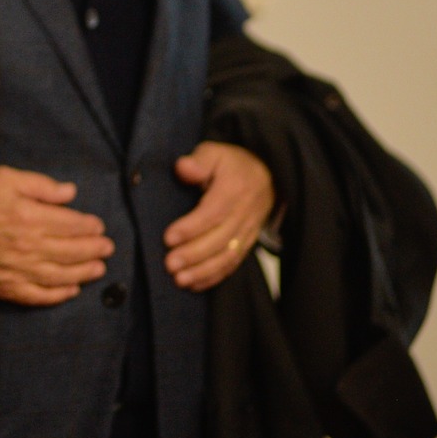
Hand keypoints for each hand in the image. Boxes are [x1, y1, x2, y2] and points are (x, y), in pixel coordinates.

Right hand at [0, 165, 113, 305]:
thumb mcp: (5, 178)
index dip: (89, 226)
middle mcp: (32, 247)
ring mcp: (20, 271)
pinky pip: (39, 296)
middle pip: (72, 251)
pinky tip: (71, 291)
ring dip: (84, 272)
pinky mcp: (7, 288)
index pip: (72, 224)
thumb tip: (70, 192)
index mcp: (33, 218)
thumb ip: (41, 185)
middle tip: (107, 248)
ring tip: (99, 269)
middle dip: (94, 249)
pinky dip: (59, 295)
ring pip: (62, 275)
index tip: (99, 226)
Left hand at [162, 141, 274, 290]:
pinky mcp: (248, 244)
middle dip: (194, 255)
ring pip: (228, 256)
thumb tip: (183, 168)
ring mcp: (248, 231)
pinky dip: (214, 277)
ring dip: (203, 271)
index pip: (213, 212)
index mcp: (235, 189)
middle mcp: (244, 213)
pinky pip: (233, 264)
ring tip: (179, 279)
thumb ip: (199, 160)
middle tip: (170, 264)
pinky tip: (194, 284)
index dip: (191, 228)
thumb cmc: (232, 165)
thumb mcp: (215, 153)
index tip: (168, 238)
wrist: (267, 176)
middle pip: (220, 239)